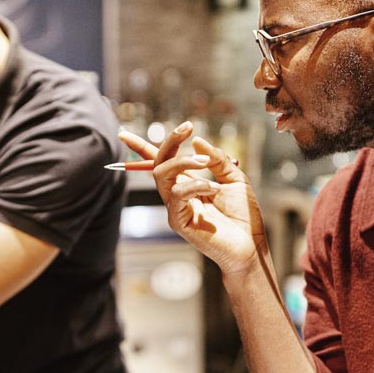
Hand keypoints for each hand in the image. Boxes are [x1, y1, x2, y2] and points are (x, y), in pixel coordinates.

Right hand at [118, 122, 265, 274]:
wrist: (250, 244)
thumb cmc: (242, 214)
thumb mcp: (233, 178)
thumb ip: (217, 159)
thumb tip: (196, 141)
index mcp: (187, 182)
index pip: (160, 162)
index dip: (141, 148)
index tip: (123, 135)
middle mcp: (177, 194)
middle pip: (158, 163)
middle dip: (170, 142)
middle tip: (187, 128)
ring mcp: (175, 208)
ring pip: (162, 175)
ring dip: (184, 161)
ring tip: (205, 162)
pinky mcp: (178, 222)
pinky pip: (176, 195)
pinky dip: (195, 185)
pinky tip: (213, 189)